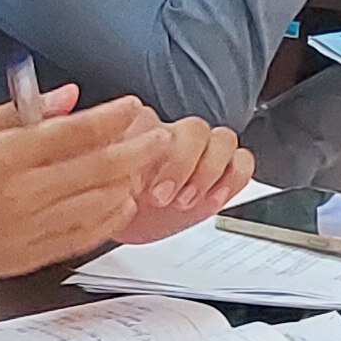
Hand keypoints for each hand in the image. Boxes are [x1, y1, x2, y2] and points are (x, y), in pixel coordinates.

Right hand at [0, 93, 169, 284]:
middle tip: (164, 136)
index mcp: (4, 157)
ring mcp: (24, 230)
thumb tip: (67, 97)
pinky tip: (118, 206)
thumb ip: (17, 113)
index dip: (115, 118)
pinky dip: (107, 221)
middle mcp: (20, 194)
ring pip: (99, 206)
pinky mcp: (22, 258)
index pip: (78, 133)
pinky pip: (80, 239)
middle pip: (101, 169)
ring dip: (129, 185)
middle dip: (140, 150)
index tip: (134, 106)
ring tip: (146, 169)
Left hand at [114, 117, 251, 243]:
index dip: (149, 150)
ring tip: (186, 202)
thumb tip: (119, 162)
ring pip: (224, 139)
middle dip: (182, 165)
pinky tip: (211, 200)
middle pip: (195, 129)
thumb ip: (106, 164)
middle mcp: (174, 134)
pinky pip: (243, 162)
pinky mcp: (224, 171)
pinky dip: (232, 180)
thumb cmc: (110, 199)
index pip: (161, 118)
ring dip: (208, 172)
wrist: (125, 222)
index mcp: (140, 127)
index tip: (134, 183)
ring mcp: (202, 150)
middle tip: (162, 197)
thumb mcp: (97, 184)